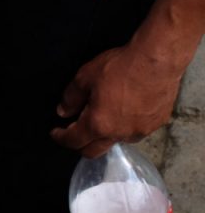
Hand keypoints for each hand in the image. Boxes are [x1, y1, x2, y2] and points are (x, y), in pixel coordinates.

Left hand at [50, 43, 183, 156]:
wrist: (157, 61)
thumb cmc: (119, 68)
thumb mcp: (85, 77)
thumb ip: (71, 98)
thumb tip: (63, 111)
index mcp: (99, 124)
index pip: (74, 141)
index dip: (61, 138)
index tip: (56, 133)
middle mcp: (120, 134)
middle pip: (95, 151)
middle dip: (80, 145)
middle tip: (74, 131)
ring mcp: (141, 131)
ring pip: (117, 140)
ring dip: (105, 134)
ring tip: (102, 117)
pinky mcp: (157, 124)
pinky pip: (135, 131)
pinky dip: (125, 126)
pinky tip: (124, 112)